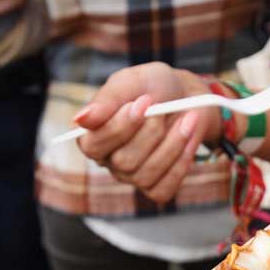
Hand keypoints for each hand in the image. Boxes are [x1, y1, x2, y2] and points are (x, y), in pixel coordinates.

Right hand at [72, 63, 218, 203]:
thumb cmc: (154, 87)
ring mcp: (132, 176)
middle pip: (123, 161)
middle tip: (164, 109)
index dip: (119, 127)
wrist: (186, 97)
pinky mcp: (155, 187)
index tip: (143, 103)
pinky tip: (190, 140)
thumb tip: (80, 120)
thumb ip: (107, 99)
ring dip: (172, 145)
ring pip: (146, 175)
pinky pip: (164, 188)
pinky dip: (181, 163)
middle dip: (151, 133)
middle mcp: (109, 160)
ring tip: (188, 119)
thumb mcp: (132, 81)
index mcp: (93, 134)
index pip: (93, 145)